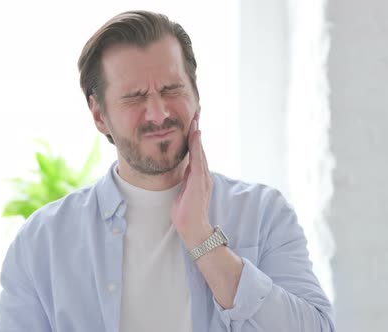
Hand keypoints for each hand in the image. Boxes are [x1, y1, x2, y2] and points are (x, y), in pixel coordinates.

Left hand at [172, 111, 213, 249]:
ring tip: (195, 119)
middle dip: (197, 130)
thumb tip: (184, 170)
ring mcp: (203, 178)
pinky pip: (198, 161)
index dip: (194, 137)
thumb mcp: (184, 191)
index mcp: (199, 177)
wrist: (193, 229)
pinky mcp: (199, 182)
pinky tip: (195, 136)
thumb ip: (186, 180)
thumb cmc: (187, 213)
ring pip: (200, 151)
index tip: (192, 122)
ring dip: (197, 134)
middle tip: (196, 112)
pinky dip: (197, 147)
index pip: (197, 153)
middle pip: (200, 148)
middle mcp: (204, 175)